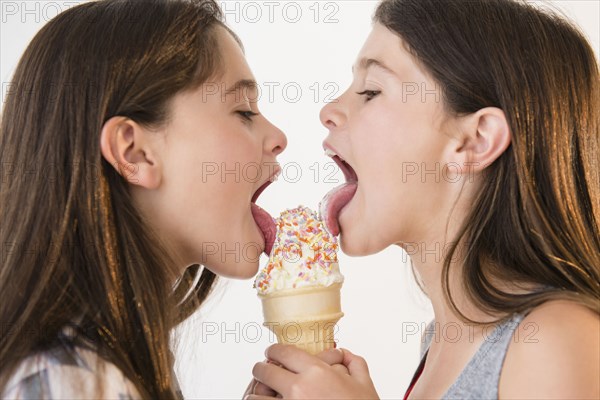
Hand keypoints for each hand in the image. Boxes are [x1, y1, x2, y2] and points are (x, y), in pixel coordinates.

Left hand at [248, 344, 378, 399]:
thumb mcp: (365, 385)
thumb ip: (354, 364)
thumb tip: (345, 354)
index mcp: (318, 372)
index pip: (284, 352)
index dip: (274, 350)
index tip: (271, 353)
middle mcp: (299, 388)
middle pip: (264, 371)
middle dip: (261, 369)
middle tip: (262, 371)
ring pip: (255, 396)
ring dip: (257, 394)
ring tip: (261, 394)